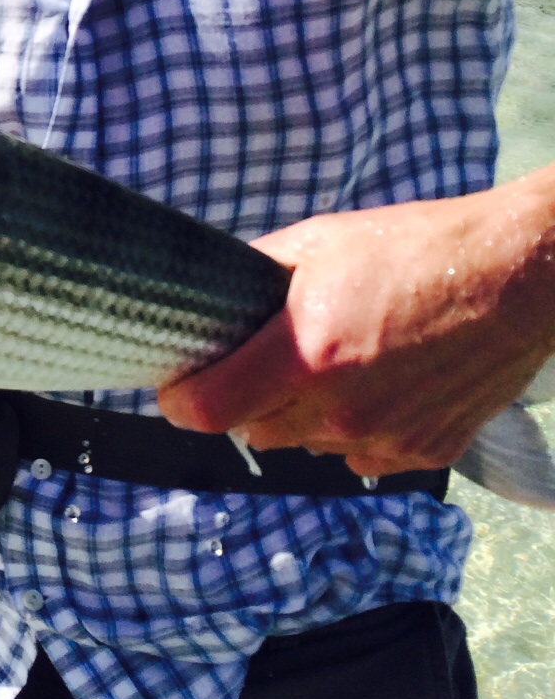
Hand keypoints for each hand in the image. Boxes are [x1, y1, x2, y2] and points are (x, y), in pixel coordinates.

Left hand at [158, 170, 554, 475]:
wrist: (519, 276)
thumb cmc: (415, 247)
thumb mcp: (320, 241)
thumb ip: (255, 274)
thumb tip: (206, 291)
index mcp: (305, 354)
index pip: (207, 412)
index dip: (182, 398)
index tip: (180, 382)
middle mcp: (340, 410)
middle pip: (253, 430)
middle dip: (247, 399)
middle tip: (265, 358)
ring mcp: (385, 439)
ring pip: (306, 446)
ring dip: (304, 415)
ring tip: (338, 360)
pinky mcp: (424, 454)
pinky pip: (361, 456)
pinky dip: (356, 429)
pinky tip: (380, 381)